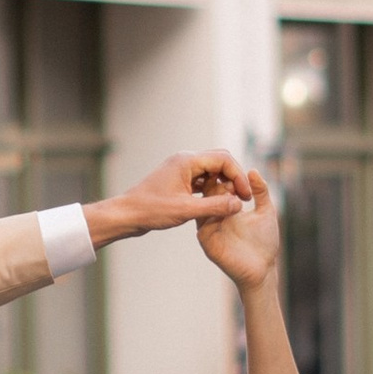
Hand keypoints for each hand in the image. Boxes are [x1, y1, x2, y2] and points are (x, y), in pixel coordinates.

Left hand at [98, 148, 253, 241]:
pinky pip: (202, 179)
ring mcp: (182, 169)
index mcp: (187, 161)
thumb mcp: (186, 210)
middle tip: (242, 198)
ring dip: (223, 184)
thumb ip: (215, 206)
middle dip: (234, 178)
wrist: (127, 214)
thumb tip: (239, 204)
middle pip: (220, 161)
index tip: (245, 196)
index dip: (239, 176)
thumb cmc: (152, 210)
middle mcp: (185, 160)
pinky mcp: (179, 180)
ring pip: (212, 170)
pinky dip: (213, 189)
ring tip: (232, 202)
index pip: (223, 159)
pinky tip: (218, 203)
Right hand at [195, 167, 281, 293]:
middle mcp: (215, 218)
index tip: (232, 171)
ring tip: (228, 192)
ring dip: (214, 198)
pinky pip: (202, 226)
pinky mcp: (208, 242)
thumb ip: (261, 191)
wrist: (263, 269)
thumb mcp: (266, 211)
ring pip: (203, 208)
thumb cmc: (265, 242)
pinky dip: (211, 215)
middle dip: (216, 184)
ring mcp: (210, 230)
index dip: (222, 178)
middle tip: (229, 180)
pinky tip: (223, 209)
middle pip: (207, 195)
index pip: (217, 187)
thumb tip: (253, 170)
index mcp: (227, 209)